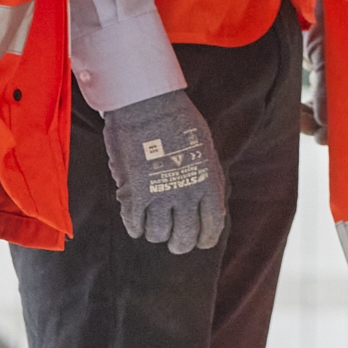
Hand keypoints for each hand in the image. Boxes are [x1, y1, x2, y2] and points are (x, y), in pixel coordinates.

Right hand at [102, 90, 227, 252]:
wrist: (148, 103)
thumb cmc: (178, 120)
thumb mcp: (205, 149)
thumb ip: (206, 178)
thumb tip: (206, 202)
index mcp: (209, 183)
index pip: (212, 226)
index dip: (205, 238)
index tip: (200, 241)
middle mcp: (187, 194)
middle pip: (184, 237)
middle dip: (179, 244)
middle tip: (174, 243)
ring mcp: (160, 195)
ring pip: (158, 234)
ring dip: (155, 234)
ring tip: (153, 227)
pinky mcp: (135, 194)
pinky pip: (134, 224)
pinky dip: (135, 227)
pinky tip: (135, 223)